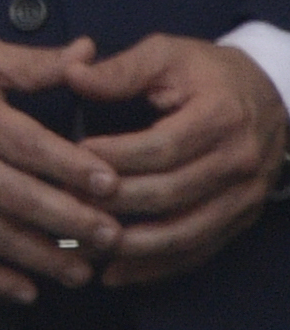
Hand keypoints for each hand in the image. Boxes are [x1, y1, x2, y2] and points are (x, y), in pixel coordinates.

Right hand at [0, 37, 120, 303]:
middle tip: (111, 236)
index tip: (111, 184)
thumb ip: (35, 63)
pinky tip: (26, 291)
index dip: (69, 166)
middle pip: (12, 195)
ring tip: (82, 271)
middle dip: (67, 220)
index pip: (24, 143)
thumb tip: (90, 53)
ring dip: (38, 257)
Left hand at [70, 36, 286, 287]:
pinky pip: (198, 252)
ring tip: (81, 247)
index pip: (160, 149)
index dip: (113, 158)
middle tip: (62, 202)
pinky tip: (115, 274)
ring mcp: (244, 196)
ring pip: (184, 233)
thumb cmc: (207, 73)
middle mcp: (239, 161)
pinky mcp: (241, 218)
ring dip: (130, 247)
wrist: (272, 94)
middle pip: (169, 194)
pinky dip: (155, 268)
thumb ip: (119, 70)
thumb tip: (71, 74)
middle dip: (112, 203)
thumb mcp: (166, 55)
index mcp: (220, 117)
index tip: (70, 158)